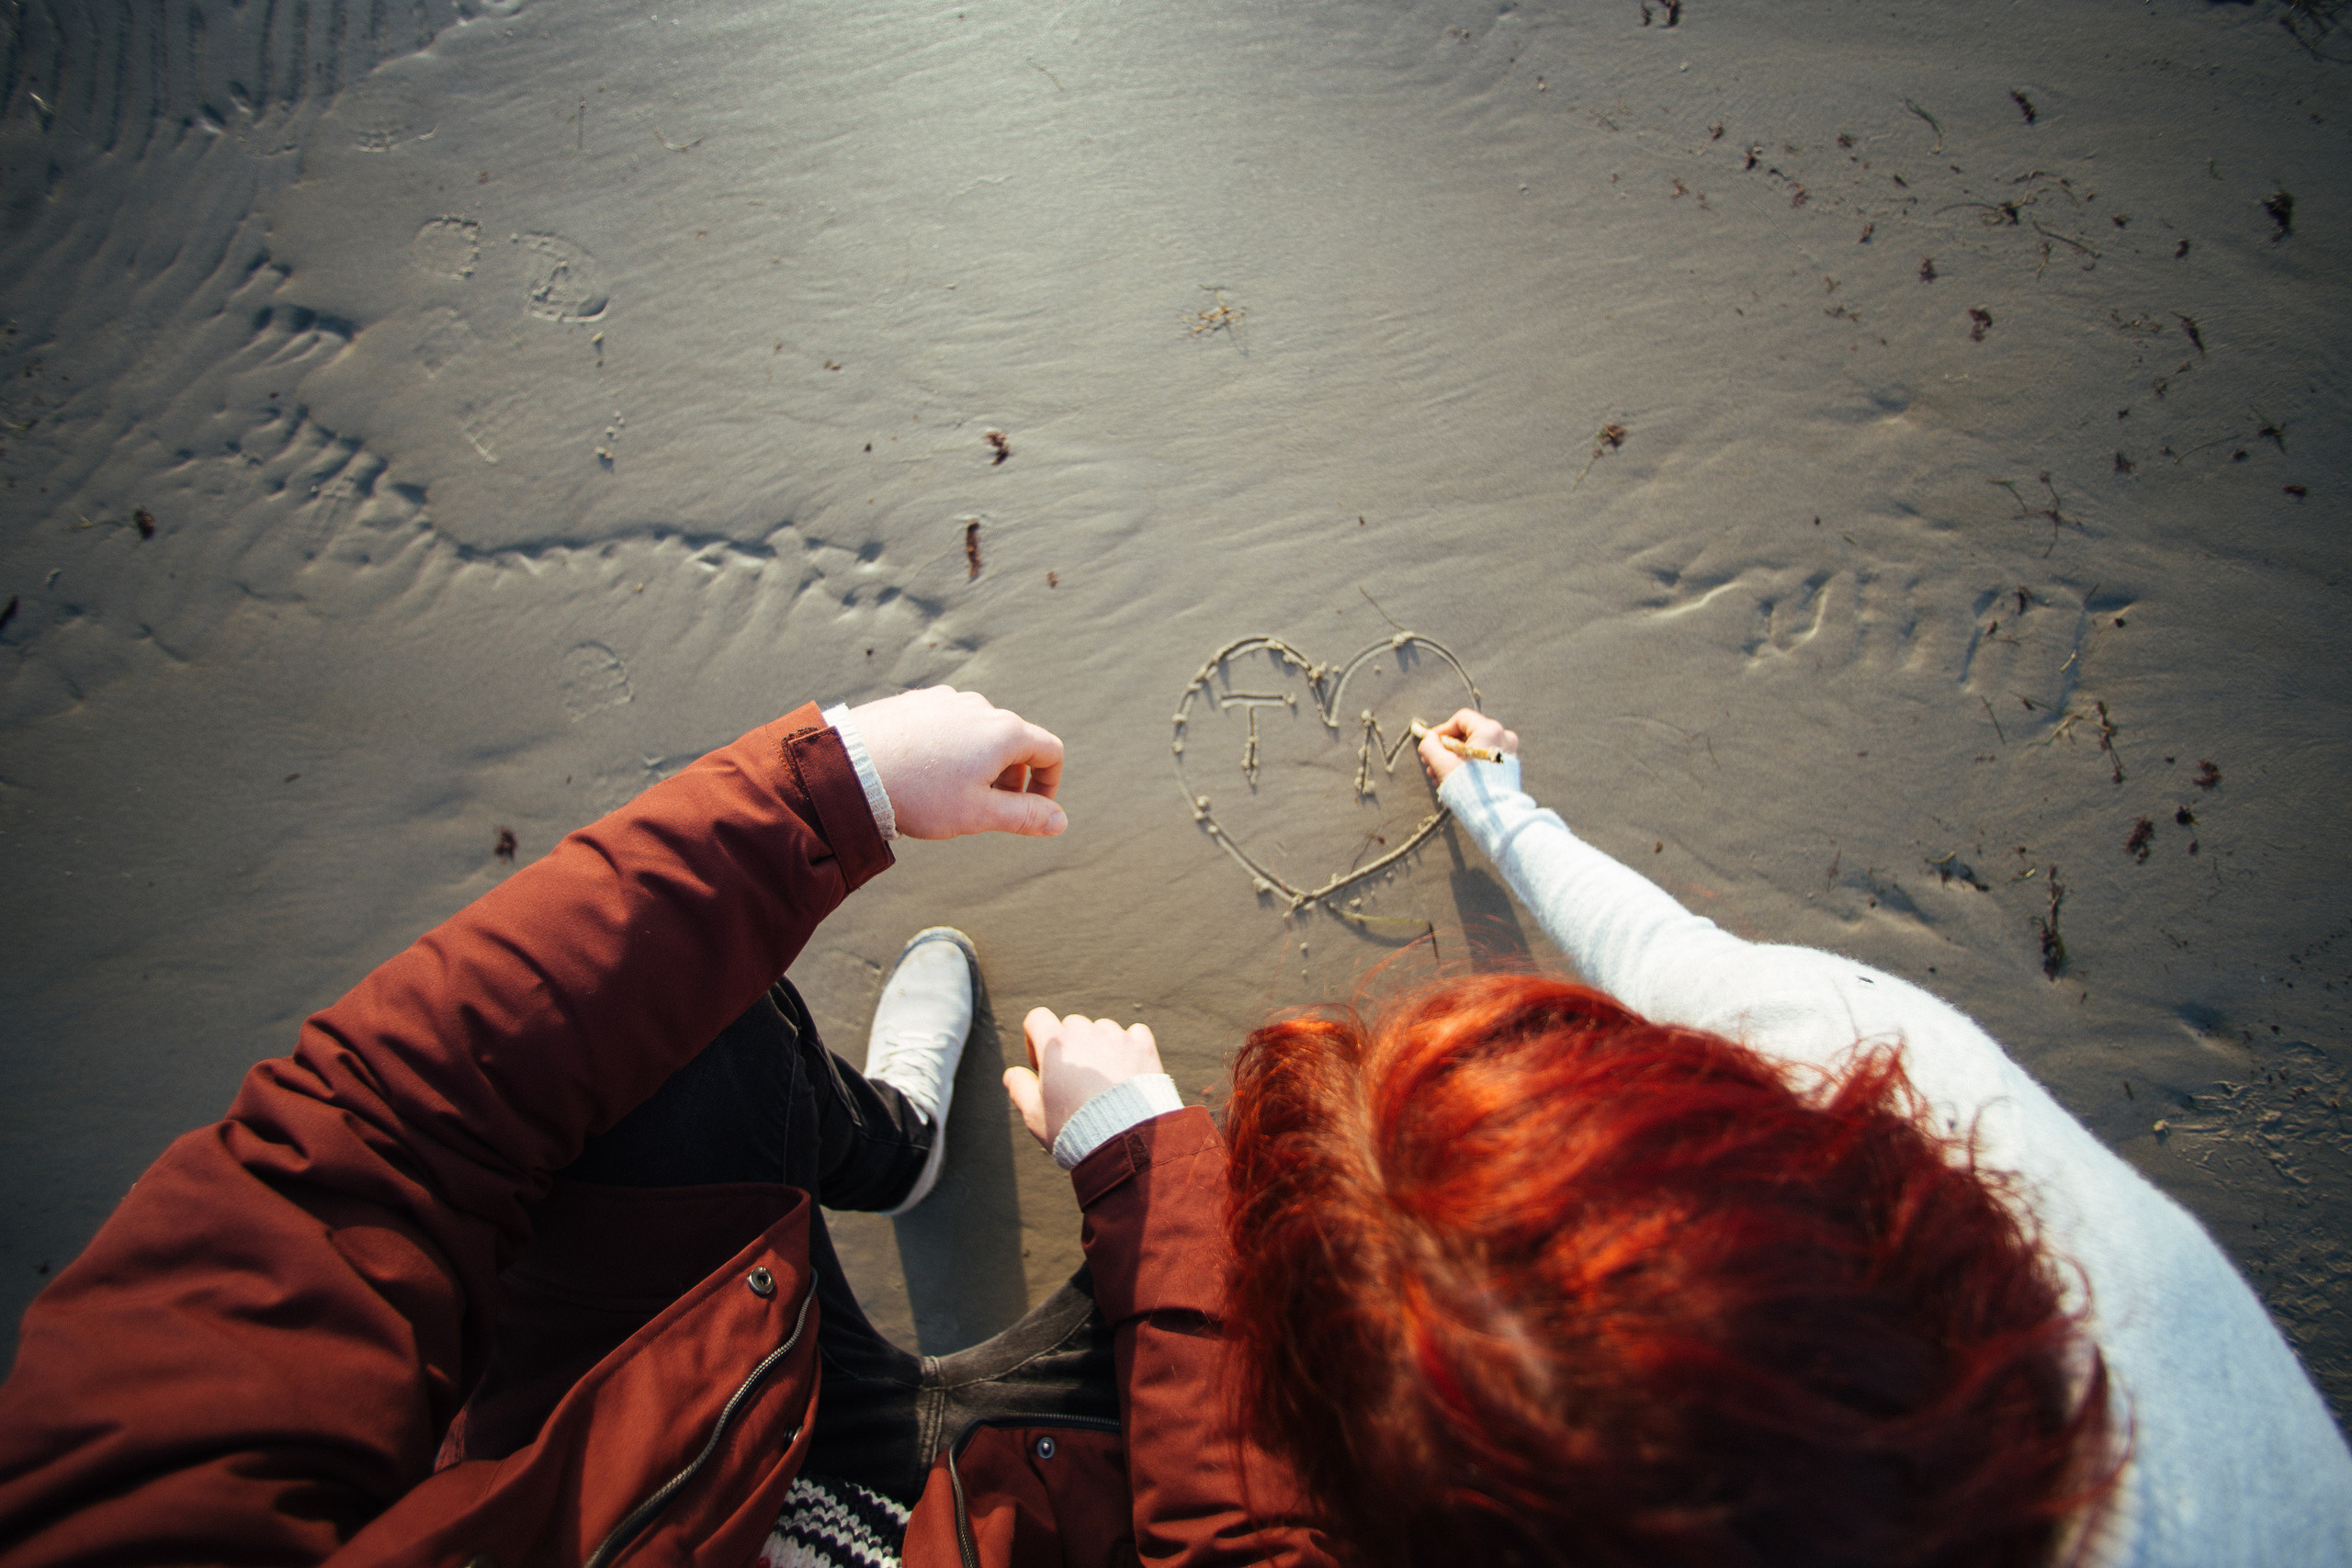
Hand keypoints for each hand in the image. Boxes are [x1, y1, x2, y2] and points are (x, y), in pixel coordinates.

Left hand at [847, 687, 1065, 838]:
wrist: (850, 767)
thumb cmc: (919, 795)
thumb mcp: (978, 814)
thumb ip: (1025, 816)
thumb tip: (1060, 820)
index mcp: (1003, 732)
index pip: (1051, 750)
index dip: (1049, 784)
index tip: (1032, 810)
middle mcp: (979, 707)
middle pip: (1014, 740)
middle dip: (1011, 777)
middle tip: (988, 808)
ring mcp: (945, 700)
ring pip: (978, 732)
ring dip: (980, 762)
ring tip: (950, 793)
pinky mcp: (915, 701)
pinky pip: (946, 724)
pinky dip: (949, 748)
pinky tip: (923, 773)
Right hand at [1004, 1008, 1163, 1147]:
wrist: (1124, 1141)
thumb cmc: (1074, 1129)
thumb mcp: (1035, 1115)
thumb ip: (1019, 1089)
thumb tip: (1012, 1075)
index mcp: (1055, 1044)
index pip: (1037, 1018)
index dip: (1034, 1040)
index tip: (1043, 1067)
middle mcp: (1086, 1033)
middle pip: (1071, 1025)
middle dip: (1069, 1047)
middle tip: (1074, 1081)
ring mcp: (1117, 1038)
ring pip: (1103, 1030)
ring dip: (1100, 1047)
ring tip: (1103, 1082)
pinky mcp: (1143, 1048)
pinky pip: (1135, 1034)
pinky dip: (1130, 1047)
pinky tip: (1127, 1071)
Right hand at [1417, 706, 1518, 786]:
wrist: (1493, 813)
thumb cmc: (1468, 786)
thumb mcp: (1441, 763)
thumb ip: (1430, 746)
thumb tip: (1428, 739)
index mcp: (1489, 730)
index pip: (1461, 719)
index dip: (1442, 730)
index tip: (1430, 743)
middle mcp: (1503, 736)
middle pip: (1467, 734)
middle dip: (1445, 748)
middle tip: (1430, 762)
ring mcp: (1507, 751)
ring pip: (1474, 747)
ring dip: (1453, 758)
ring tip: (1437, 774)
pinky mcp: (1508, 766)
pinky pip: (1483, 757)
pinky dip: (1468, 764)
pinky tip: (1451, 778)